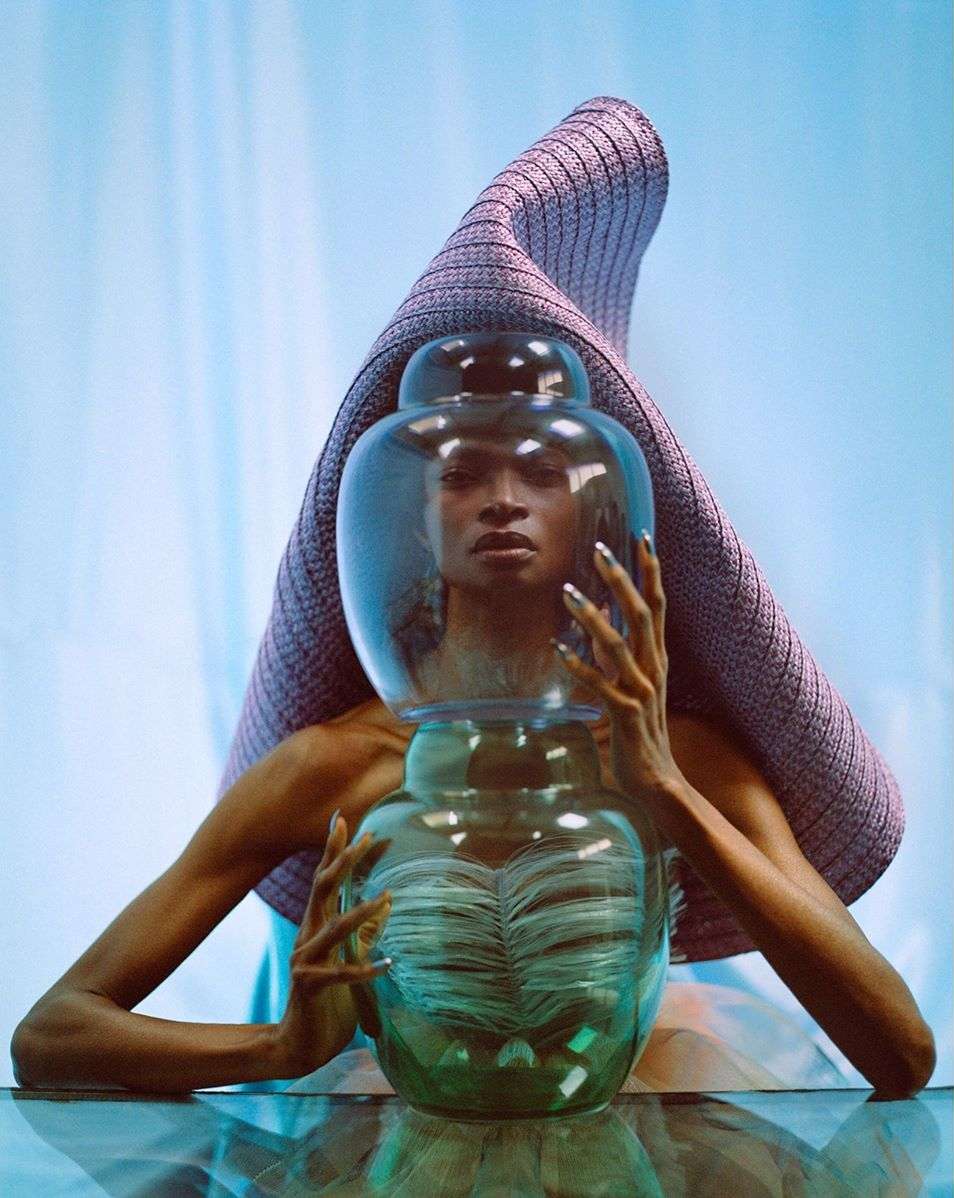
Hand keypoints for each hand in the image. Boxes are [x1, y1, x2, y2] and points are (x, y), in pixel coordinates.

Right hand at [273, 813, 391, 1077]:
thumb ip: (365, 934)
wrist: (301, 1046)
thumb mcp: (350, 960)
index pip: (324, 880)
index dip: (333, 850)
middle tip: (364, 836)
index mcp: (315, 927)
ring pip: (333, 930)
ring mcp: (305, 962)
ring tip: (384, 898)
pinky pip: (341, 974)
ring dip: (360, 913)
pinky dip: (366, 968)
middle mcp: (307, 938)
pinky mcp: (310, 988)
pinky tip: (388, 962)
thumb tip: (387, 899)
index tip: (343, 819)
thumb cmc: (329, 1001)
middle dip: (342, 863)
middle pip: (323, 891)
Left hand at [553, 534, 685, 804]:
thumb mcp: (629, 681)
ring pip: (618, 645)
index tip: (642, 537)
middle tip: (599, 549)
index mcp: (657, 658)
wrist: (658, 782)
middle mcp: (654, 669)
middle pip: (643, 614)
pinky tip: (556, 648)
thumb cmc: (640, 730)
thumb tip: (597, 607)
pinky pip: (599, 685)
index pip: (658, 604)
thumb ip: (613, 647)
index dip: (651, 570)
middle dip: (622, 580)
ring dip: (592, 617)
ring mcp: (641, 692)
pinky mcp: (624, 715)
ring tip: (567, 592)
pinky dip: (578, 665)